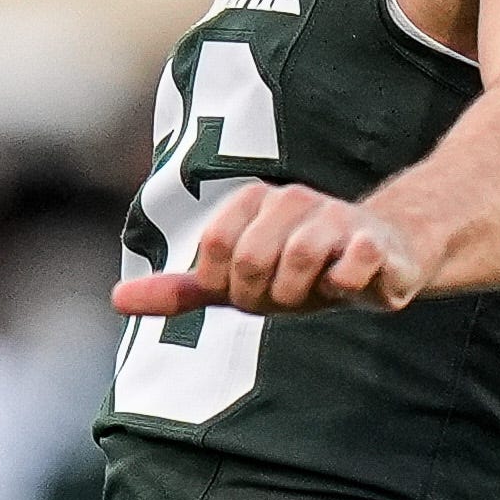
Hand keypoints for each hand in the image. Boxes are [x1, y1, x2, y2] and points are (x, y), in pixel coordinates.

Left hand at [114, 184, 426, 318]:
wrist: (383, 259)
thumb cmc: (301, 270)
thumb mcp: (237, 282)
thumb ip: (182, 290)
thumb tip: (116, 300)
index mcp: (253, 203)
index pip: (214, 249)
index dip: (228, 285)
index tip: (252, 288)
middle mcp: (292, 200)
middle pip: (251, 259)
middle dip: (263, 295)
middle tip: (286, 294)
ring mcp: (336, 216)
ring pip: (298, 262)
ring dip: (302, 296)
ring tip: (318, 287)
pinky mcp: (376, 240)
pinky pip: (351, 265)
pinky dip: (345, 285)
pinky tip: (349, 282)